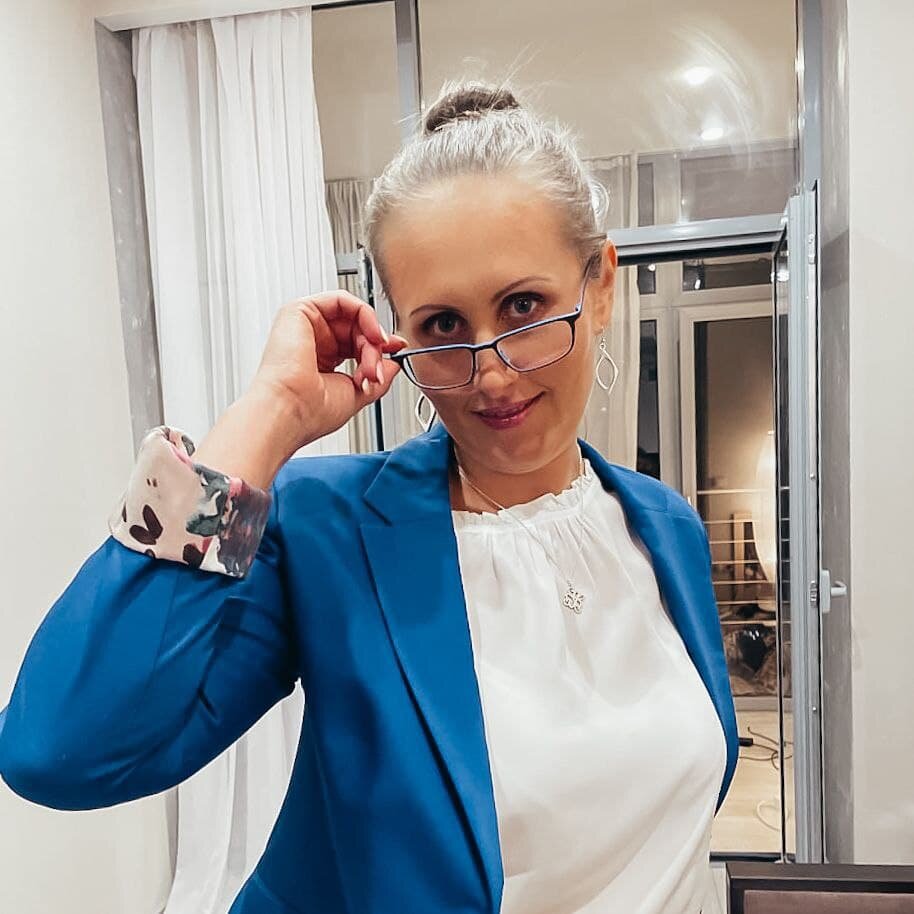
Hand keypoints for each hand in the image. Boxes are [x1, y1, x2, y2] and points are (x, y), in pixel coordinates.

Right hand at [247, 290, 408, 448]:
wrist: (289, 411)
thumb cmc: (309, 412)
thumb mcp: (356, 394)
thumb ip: (378, 376)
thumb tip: (394, 364)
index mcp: (320, 361)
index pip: (355, 343)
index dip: (378, 345)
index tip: (397, 350)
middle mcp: (312, 342)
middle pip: (357, 329)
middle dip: (376, 348)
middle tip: (377, 369)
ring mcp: (306, 326)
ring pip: (353, 316)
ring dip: (371, 335)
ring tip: (371, 360)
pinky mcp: (300, 311)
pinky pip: (342, 299)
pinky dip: (364, 314)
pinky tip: (372, 334)